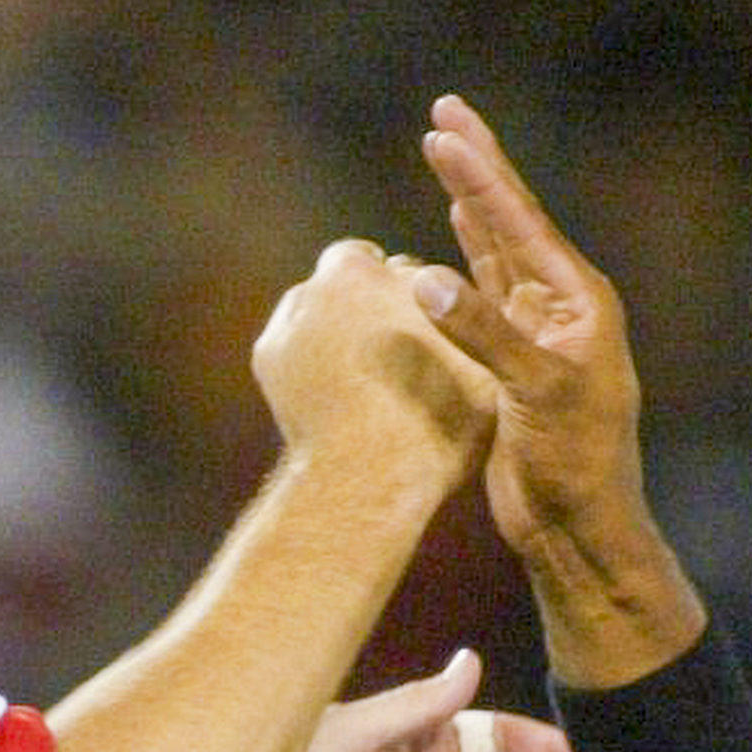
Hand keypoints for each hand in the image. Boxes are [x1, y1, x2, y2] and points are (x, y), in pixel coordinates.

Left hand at [252, 238, 497, 481]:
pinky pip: (293, 346)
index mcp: (390, 273)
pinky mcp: (268, 352)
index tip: (421, 334)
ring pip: (319, 311)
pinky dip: (307, 363)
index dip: (413, 302)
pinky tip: (331, 397)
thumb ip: (475, 326)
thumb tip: (476, 310)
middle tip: (392, 358)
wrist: (368, 480)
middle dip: (368, 308)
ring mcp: (294, 315)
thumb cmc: (436, 426)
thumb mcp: (483, 370)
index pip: (401, 271)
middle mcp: (334, 280)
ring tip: (362, 384)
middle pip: (353, 281)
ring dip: (336, 333)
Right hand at [411, 98, 693, 673]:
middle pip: (511, 222)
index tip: (443, 127)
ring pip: (496, 254)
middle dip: (477, 169)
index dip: (480, 173)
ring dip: (470, 206)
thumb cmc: (577, 463)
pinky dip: (466, 260)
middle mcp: (563, 306)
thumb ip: (485, 335)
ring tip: (448, 156)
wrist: (580, 528)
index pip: (520, 222)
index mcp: (581, 300)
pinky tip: (455, 233)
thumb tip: (425, 281)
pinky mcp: (514, 365)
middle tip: (445, 113)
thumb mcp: (537, 393)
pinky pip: (486, 296)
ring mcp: (538, 334)